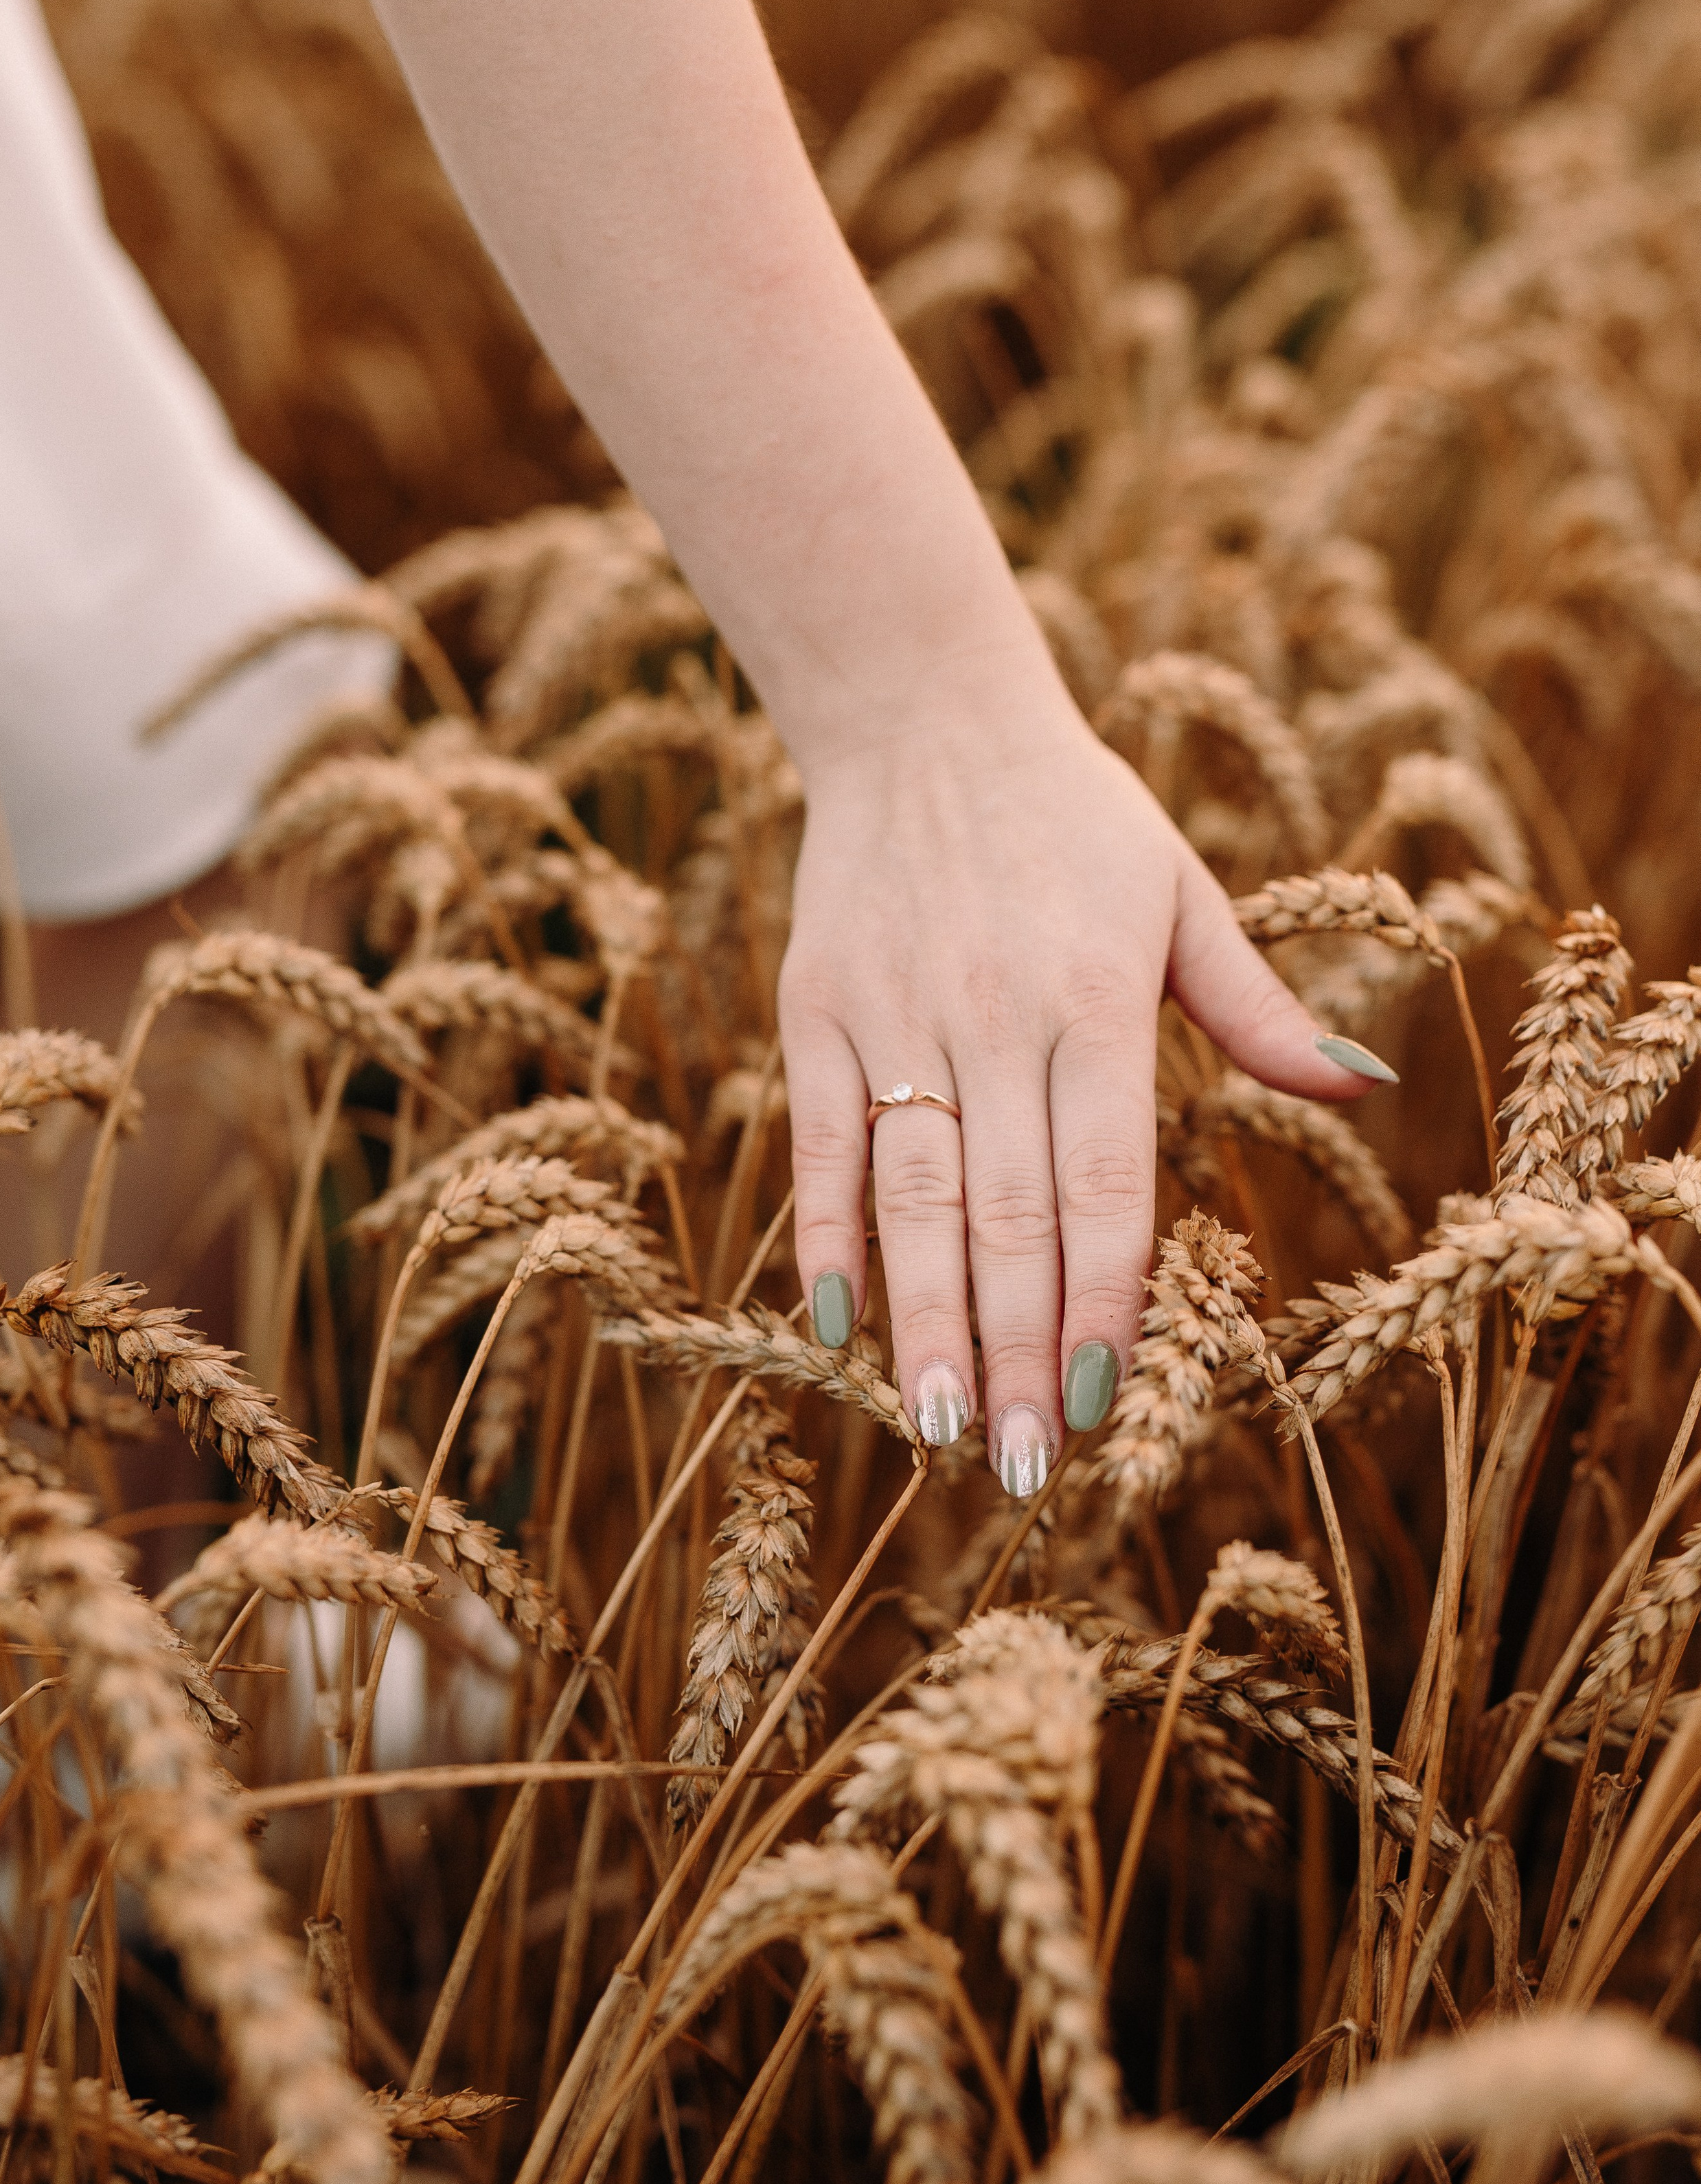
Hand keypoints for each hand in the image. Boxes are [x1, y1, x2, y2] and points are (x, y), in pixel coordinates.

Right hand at [779, 684, 1390, 1494]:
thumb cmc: (1074, 816)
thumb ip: (1260, 1009)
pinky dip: (828, 1233)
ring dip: (926, 1322)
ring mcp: (896, 1016)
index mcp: (1096, 998)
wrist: (920, 716)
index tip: (1110, 1398)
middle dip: (1021, 1350)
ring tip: (940, 1428)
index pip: (1105, 1184)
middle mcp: (994, 1016)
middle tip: (1026, 1467)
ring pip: (911, 1197)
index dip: (1105, 1297)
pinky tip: (838, 1323)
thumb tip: (1365, 1086)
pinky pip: (825, 1142)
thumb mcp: (1183, 893)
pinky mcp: (818, 1010)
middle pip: (1008, 1215)